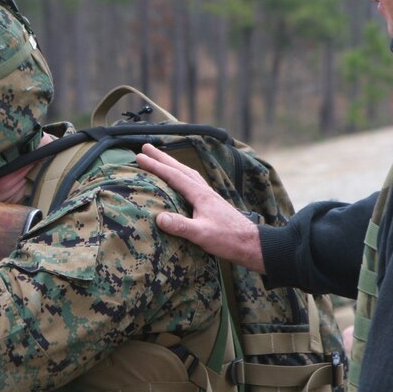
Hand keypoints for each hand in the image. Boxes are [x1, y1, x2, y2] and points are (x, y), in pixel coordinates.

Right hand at [136, 144, 264, 272]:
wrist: (252, 244)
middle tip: (146, 147)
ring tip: (161, 159)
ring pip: (188, 173)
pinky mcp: (212, 203)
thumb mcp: (202, 234)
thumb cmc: (228, 239)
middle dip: (162, 157)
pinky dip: (183, 175)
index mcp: (200, 195)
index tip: (140, 157)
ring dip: (173, 164)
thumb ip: (181, 226)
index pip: (174, 176)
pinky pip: (194, 182)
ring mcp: (210, 196)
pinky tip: (183, 181)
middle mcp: (205, 191)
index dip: (156, 166)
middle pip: (180, 169)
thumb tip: (159, 217)